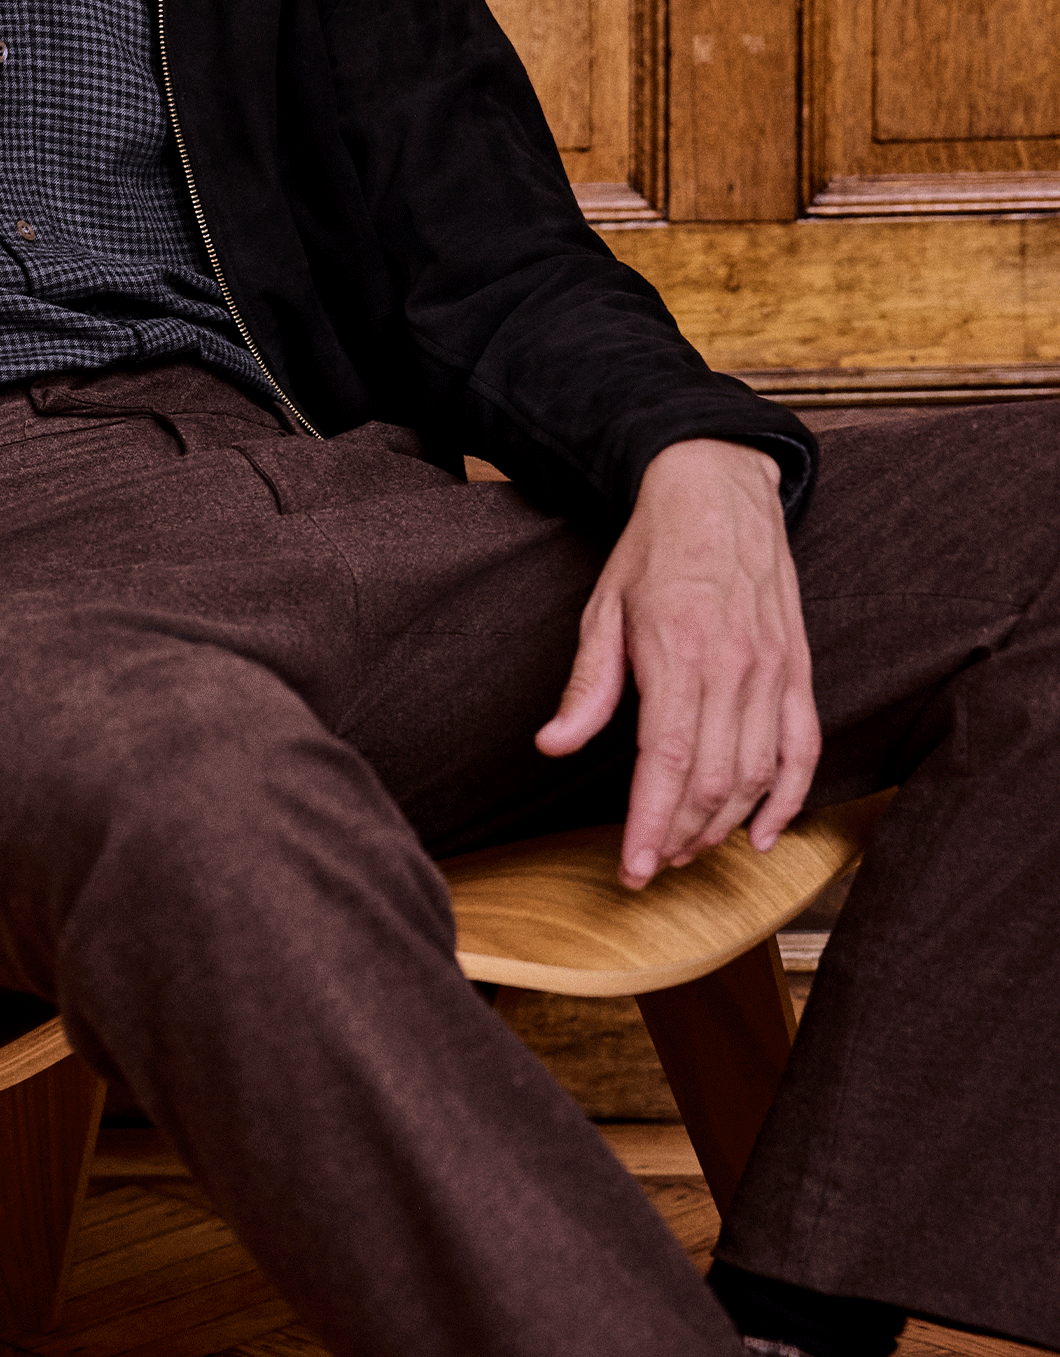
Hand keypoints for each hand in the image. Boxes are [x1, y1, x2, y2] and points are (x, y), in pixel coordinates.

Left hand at [534, 438, 818, 889]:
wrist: (718, 487)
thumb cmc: (653, 549)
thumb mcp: (603, 609)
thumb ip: (587, 686)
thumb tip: (552, 746)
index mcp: (679, 653)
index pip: (666, 763)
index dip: (651, 824)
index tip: (634, 869)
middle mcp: (735, 668)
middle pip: (713, 781)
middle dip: (681, 835)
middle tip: (653, 863)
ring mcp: (775, 670)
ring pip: (757, 774)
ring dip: (723, 824)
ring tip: (688, 848)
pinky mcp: (799, 669)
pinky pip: (803, 748)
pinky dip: (789, 799)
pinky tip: (762, 833)